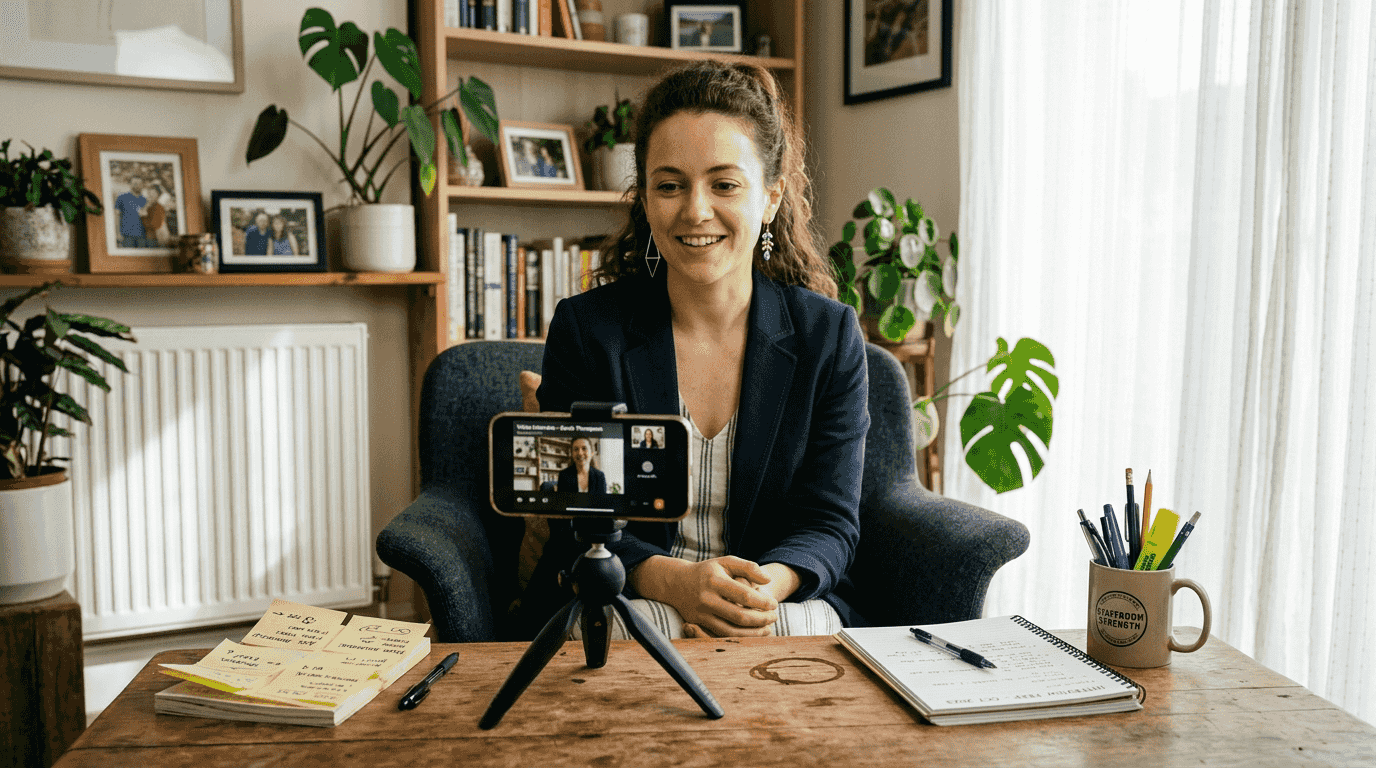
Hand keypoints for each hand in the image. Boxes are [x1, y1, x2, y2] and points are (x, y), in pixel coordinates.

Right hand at [629, 555, 777, 636]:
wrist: (676, 582)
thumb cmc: (708, 571)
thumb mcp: (726, 562)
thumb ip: (748, 567)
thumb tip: (768, 579)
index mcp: (715, 580)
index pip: (745, 595)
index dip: (763, 602)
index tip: (774, 603)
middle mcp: (706, 598)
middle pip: (740, 616)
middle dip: (761, 619)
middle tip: (774, 617)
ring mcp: (701, 614)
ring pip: (731, 631)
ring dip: (753, 633)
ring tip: (767, 628)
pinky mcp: (698, 624)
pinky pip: (721, 636)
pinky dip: (739, 638)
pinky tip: (752, 634)